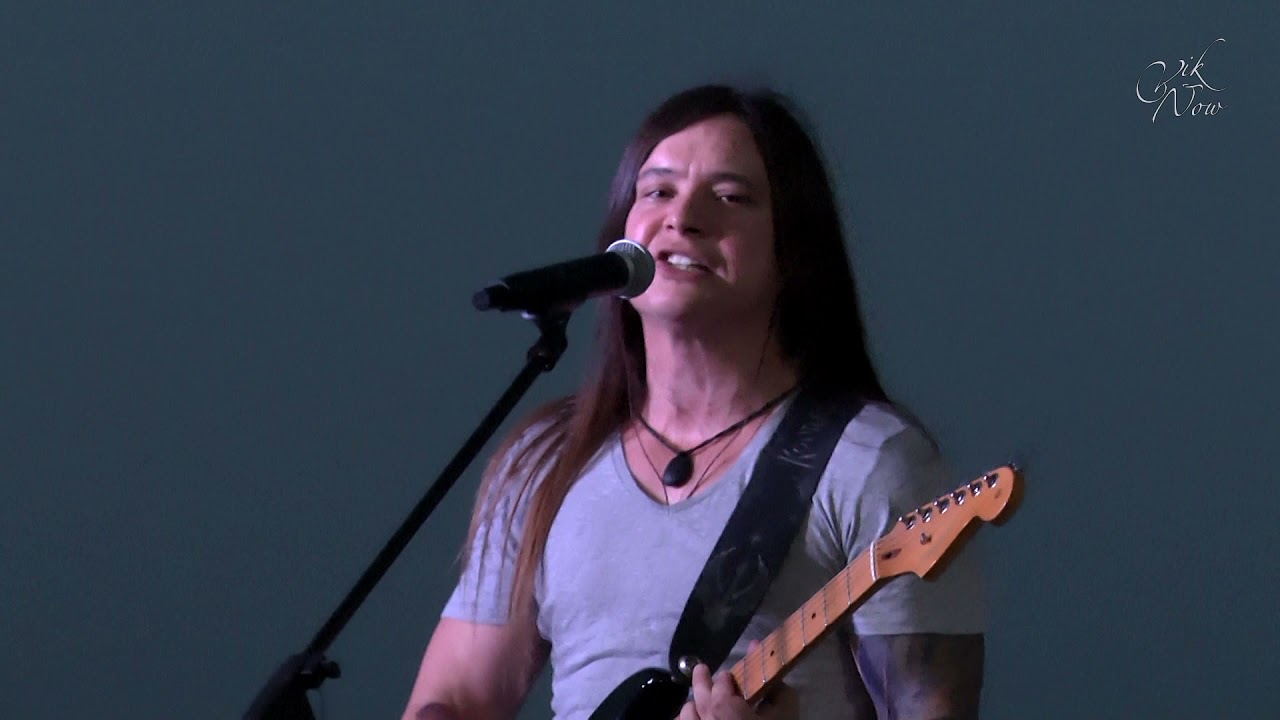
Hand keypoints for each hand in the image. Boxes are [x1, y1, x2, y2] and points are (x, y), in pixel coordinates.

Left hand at [677, 664, 797, 719]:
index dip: (727, 678)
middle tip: (702, 669)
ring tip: (697, 701)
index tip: (731, 677)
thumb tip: (758, 648)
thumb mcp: (786, 710)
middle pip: (699, 694)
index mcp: (725, 707)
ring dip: (693, 704)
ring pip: (687, 713)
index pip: (721, 683)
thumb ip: (774, 684)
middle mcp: (707, 719)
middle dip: (702, 679)